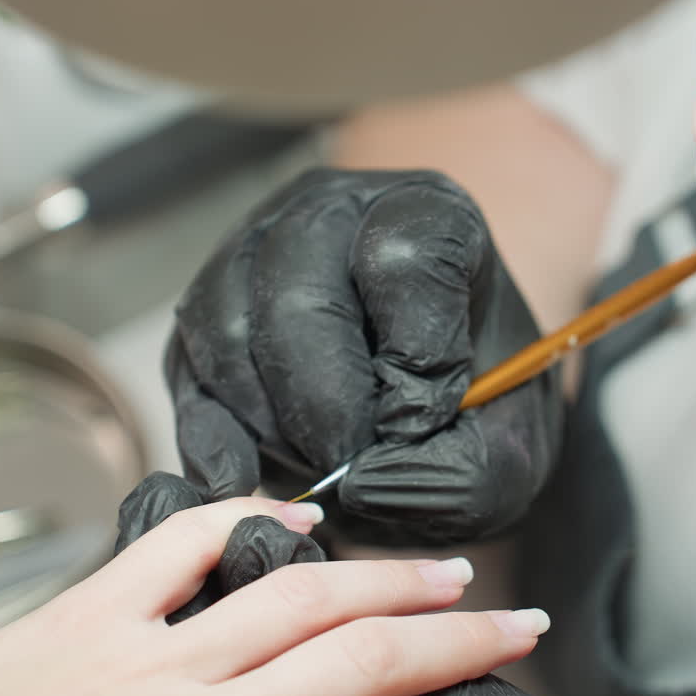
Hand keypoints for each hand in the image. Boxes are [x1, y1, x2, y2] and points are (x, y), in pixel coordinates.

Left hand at [115, 472, 558, 695]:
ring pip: (291, 594)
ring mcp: (135, 657)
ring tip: (441, 574)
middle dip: (452, 636)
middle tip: (514, 622)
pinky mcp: (83, 614)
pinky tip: (294, 519)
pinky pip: (181, 546)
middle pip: (355, 657)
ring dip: (381, 578)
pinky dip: (249, 519)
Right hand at [165, 168, 564, 543]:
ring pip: (227, 331)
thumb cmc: (475, 417)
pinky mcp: (201, 311)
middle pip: (297, 299)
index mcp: (429, 212)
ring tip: (319, 467)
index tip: (428, 420)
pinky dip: (215, 441)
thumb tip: (359, 481)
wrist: (429, 418)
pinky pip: (188, 373)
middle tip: (358, 468)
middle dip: (327, 409)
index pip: (404, 259)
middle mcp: (330, 211)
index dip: (415, 359)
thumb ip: (459, 476)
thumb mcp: (508, 457)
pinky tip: (247, 484)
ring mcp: (251, 250)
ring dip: (272, 425)